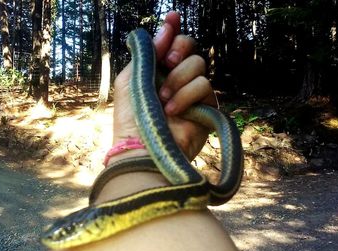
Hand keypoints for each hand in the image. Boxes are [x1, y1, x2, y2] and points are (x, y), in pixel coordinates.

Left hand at [112, 11, 216, 162]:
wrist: (140, 147)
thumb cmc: (131, 116)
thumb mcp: (131, 78)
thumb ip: (148, 53)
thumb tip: (164, 27)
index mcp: (158, 70)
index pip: (171, 43)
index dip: (172, 29)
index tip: (172, 17)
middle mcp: (177, 79)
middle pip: (190, 47)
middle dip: (179, 48)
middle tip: (168, 61)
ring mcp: (193, 93)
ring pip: (198, 65)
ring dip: (178, 79)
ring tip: (162, 100)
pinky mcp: (206, 108)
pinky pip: (204, 86)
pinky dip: (186, 95)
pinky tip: (173, 110)